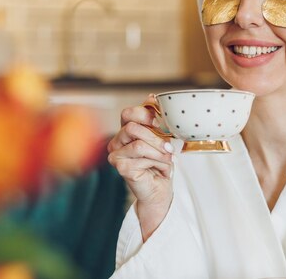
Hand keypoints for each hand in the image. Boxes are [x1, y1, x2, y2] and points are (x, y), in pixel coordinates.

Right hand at [107, 95, 173, 239]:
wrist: (161, 189)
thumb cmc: (160, 163)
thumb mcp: (161, 137)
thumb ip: (155, 119)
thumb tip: (151, 97)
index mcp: (126, 131)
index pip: (128, 113)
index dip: (145, 114)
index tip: (160, 122)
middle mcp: (117, 141)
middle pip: (132, 127)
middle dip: (155, 137)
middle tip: (169, 147)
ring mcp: (116, 154)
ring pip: (139, 144)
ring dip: (158, 152)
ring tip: (167, 159)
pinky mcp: (120, 167)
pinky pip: (141, 158)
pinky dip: (156, 162)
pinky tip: (160, 169)